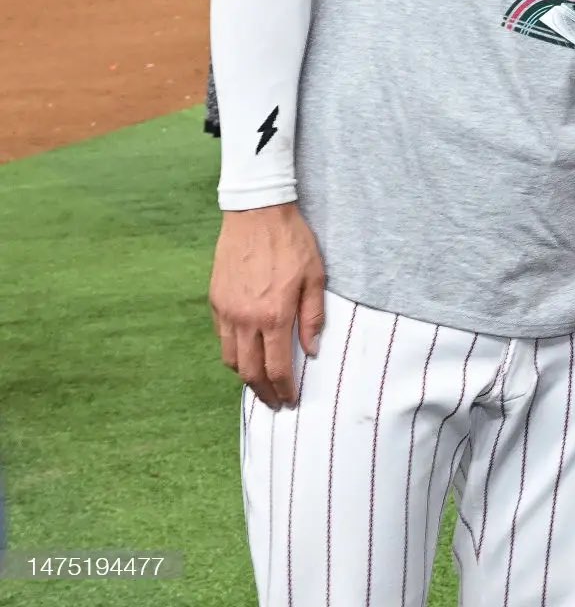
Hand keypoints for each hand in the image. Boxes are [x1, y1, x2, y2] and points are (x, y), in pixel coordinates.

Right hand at [211, 203, 326, 408]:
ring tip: (261, 384)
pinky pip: (222, 338)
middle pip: (250, 371)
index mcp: (274, 315)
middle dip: (263, 392)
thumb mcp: (315, 276)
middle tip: (275, 403)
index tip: (290, 401)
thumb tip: (312, 351)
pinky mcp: (216, 301)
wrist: (257, 214)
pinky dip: (233, 354)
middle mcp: (245, 319)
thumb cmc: (292, 242)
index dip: (284, 389)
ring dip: (246, 377)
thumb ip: (313, 316)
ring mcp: (227, 311)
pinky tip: (246, 354)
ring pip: (231, 359)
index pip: (277, 367)